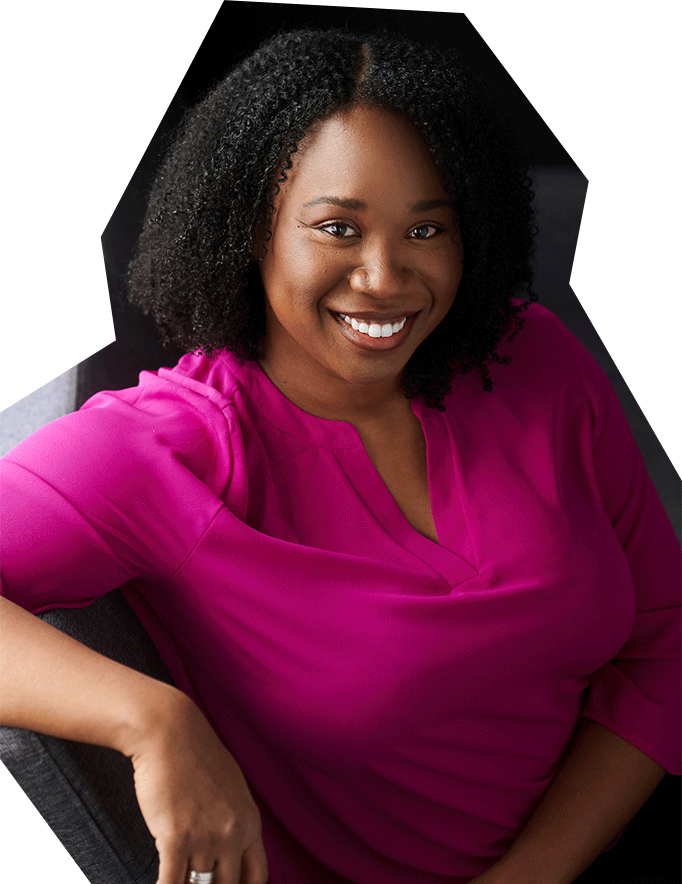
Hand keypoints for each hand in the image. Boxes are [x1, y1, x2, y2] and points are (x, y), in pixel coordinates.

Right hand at [128, 690, 267, 883]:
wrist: (170, 731)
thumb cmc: (196, 754)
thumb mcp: (231, 787)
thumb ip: (235, 820)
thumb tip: (231, 847)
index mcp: (249, 822)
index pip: (257, 877)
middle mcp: (232, 834)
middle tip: (197, 882)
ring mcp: (205, 838)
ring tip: (178, 878)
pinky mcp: (176, 838)